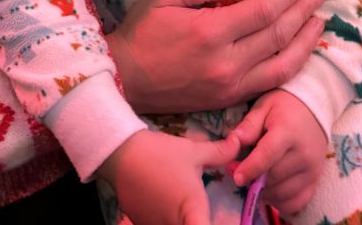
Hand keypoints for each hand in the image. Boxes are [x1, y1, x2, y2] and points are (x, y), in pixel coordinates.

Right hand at [98, 128, 239, 224]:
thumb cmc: (161, 153)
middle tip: (200, 210)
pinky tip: (162, 203)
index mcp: (193, 211)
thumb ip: (219, 153)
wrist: (121, 153)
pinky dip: (164, 219)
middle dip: (197, 220)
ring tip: (177, 202)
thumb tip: (239, 145)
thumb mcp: (192, 151)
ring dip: (180, 219)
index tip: (225, 221)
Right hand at [107, 0, 323, 113]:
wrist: (125, 81)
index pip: (263, 11)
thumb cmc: (142, 33)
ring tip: (319, 23)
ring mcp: (231, 86)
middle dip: (302, 13)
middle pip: (278, 35)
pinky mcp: (229, 101)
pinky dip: (290, 66)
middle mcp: (227, 62)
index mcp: (210, 32)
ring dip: (306, 43)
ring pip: (283, 65)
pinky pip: (270, 83)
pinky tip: (299, 52)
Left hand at [231, 90, 327, 215]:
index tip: (236, 177)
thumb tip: (232, 143)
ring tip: (254, 181)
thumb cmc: (284, 105)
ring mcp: (312, 169)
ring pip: (284, 192)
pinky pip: (298, 201)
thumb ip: (248, 125)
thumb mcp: (264, 106)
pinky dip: (281, 202)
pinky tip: (270, 191)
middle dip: (254, 180)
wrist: (314, 106)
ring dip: (266, 192)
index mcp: (287, 132)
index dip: (250, 169)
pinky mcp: (316, 179)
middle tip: (240, 176)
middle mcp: (303, 153)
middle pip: (274, 177)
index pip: (267, 156)